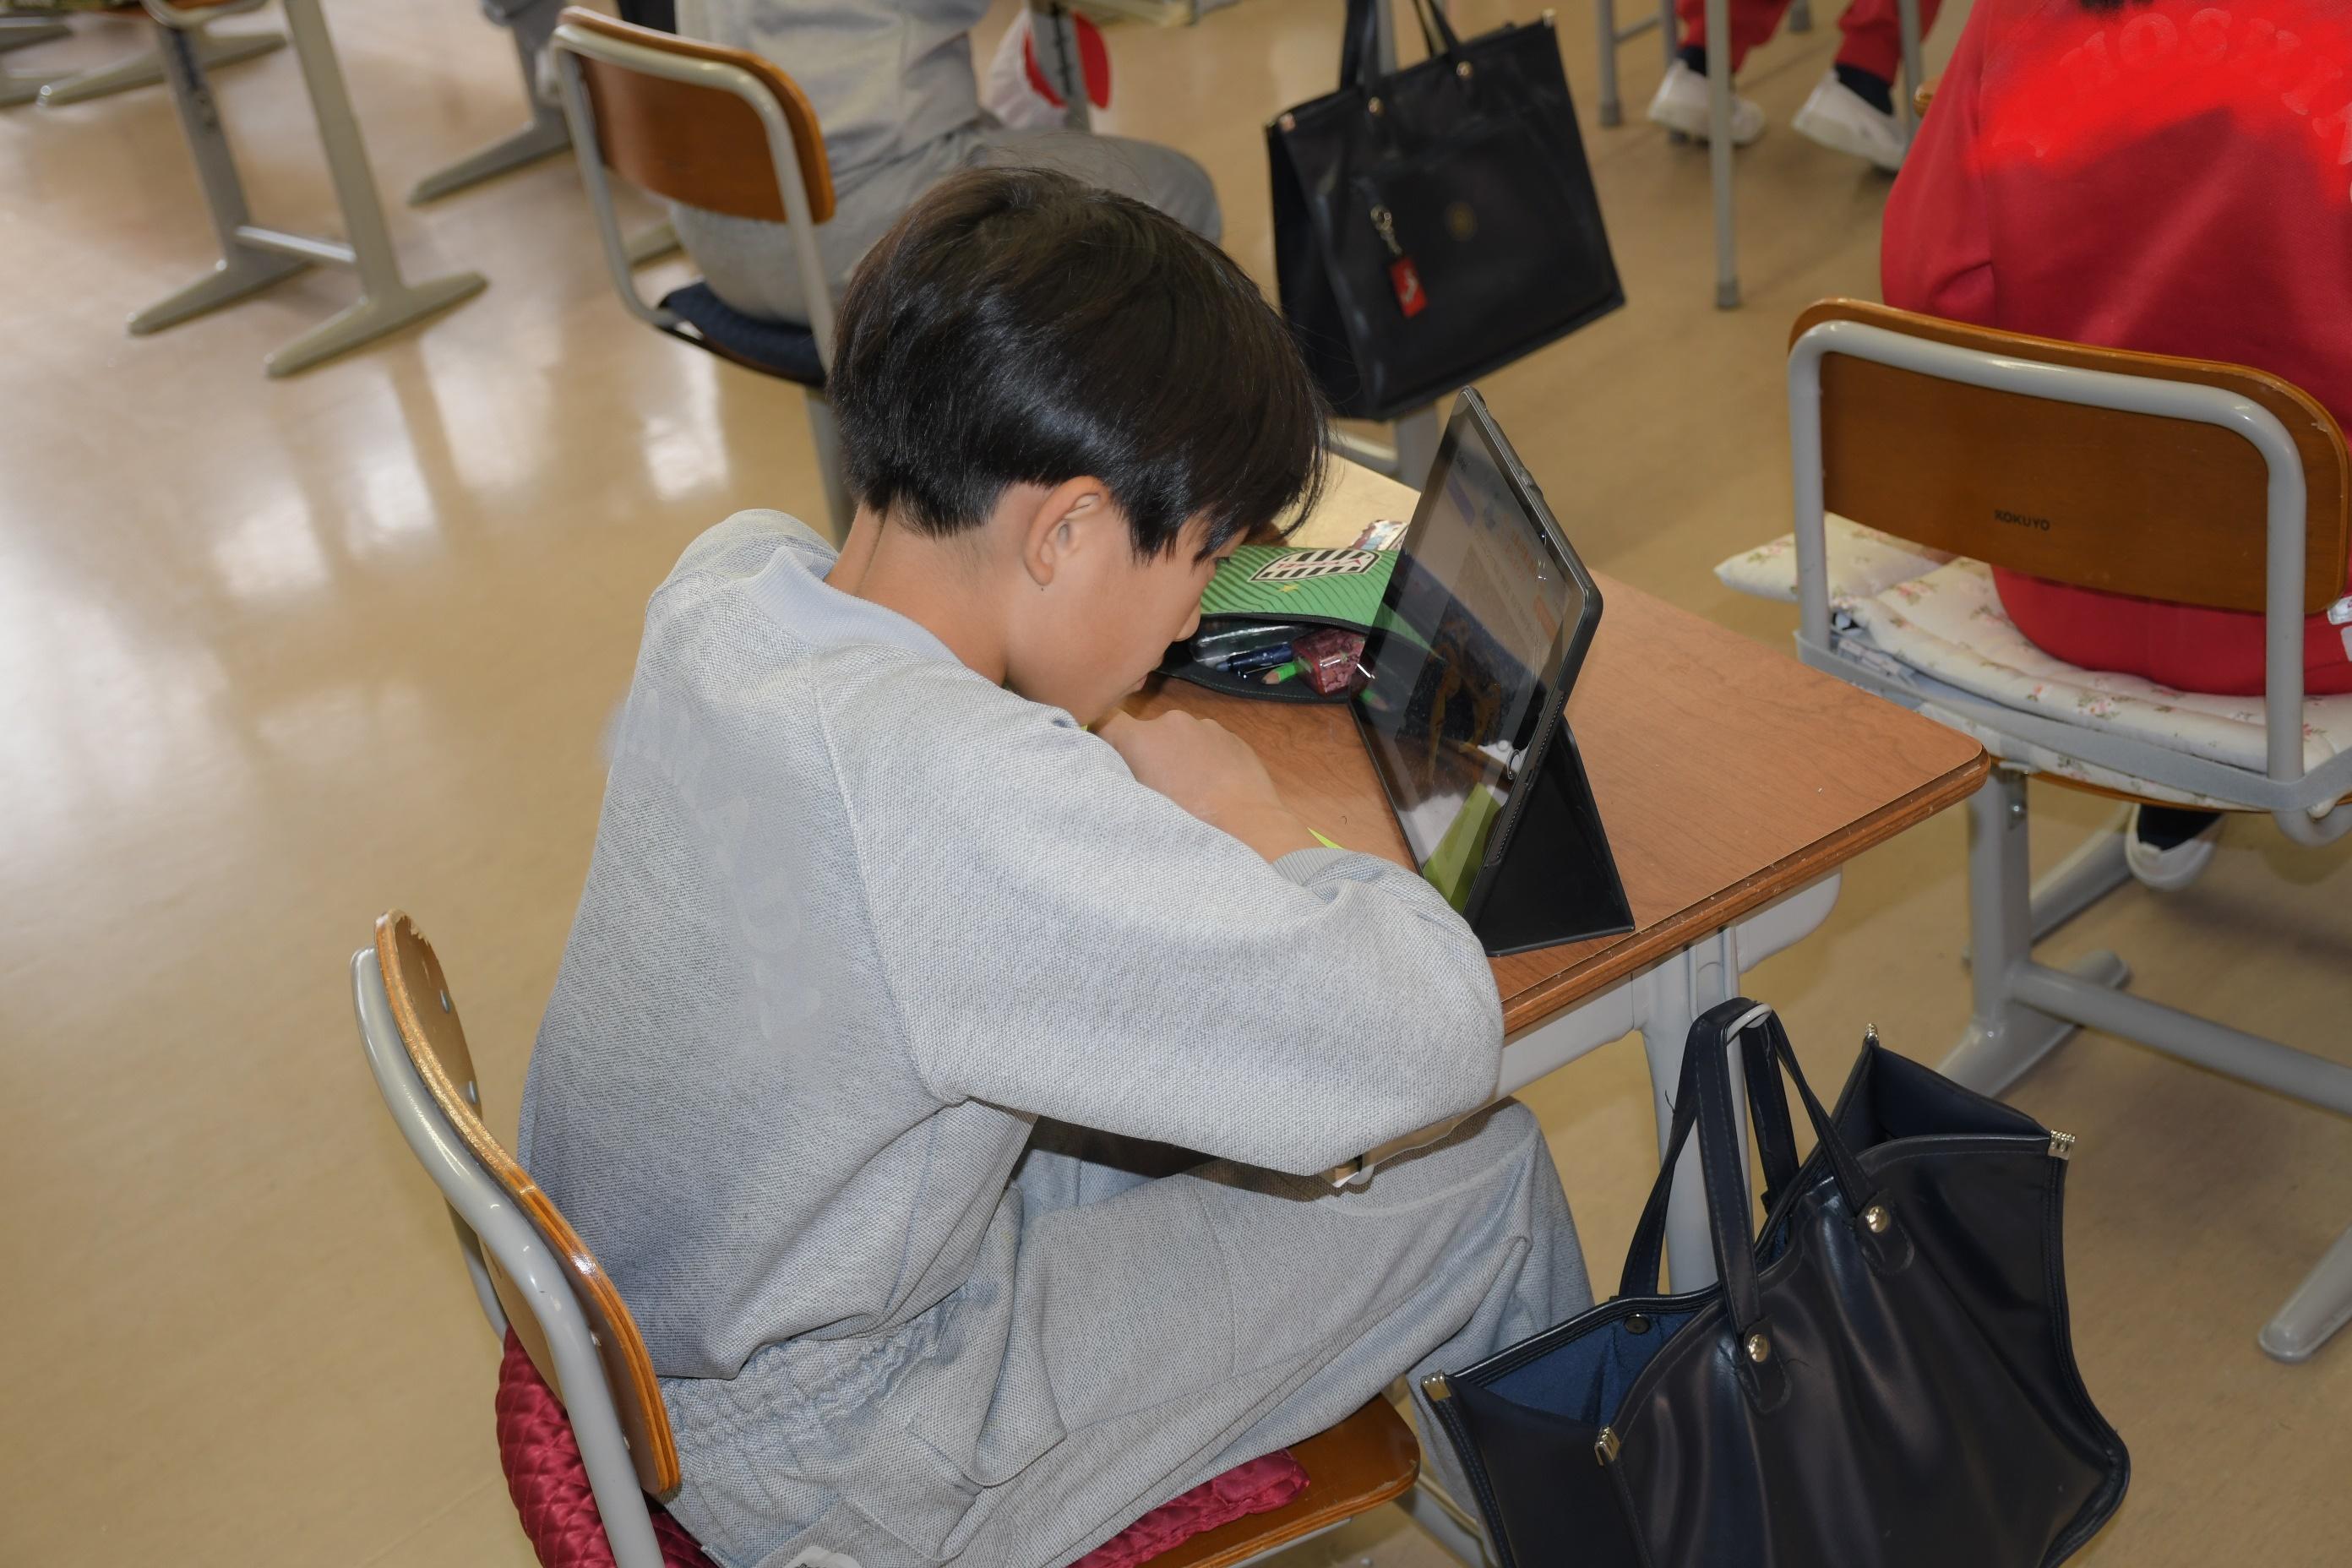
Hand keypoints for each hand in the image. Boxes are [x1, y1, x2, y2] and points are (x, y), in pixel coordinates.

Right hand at [1095, 711, 1319, 860]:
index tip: (1108, 754)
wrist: (1247, 824)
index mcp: (1141, 737)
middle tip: (1159, 789)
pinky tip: (1216, 788)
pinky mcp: (1234, 737)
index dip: (1103, 735)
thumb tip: (1108, 763)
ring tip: (1193, 792)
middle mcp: (1172, 721)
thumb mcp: (1139, 803)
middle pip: (1148, 733)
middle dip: (1150, 754)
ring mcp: (1207, 726)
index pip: (1106, 719)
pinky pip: (1210, 745)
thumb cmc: (1185, 819)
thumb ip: (1119, 775)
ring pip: (1182, 738)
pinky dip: (1207, 761)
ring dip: (1181, 756)